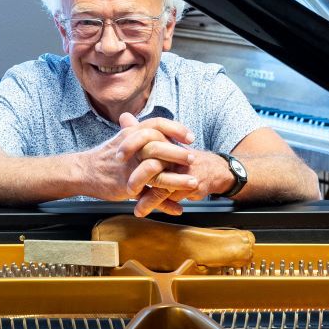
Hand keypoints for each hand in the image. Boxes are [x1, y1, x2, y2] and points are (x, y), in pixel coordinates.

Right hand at [74, 114, 196, 203]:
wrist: (84, 171)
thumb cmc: (105, 155)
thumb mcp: (120, 138)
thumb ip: (133, 129)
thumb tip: (140, 119)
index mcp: (132, 134)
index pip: (157, 124)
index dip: (176, 129)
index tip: (191, 136)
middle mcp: (131, 148)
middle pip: (159, 147)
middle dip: (179, 154)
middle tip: (193, 158)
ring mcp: (129, 168)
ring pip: (157, 173)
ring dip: (178, 180)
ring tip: (193, 183)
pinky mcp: (126, 186)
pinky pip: (149, 196)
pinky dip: (165, 204)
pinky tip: (178, 208)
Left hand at [119, 118, 238, 216]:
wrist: (211, 170)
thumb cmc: (179, 157)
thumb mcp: (162, 142)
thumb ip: (140, 131)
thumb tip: (124, 116)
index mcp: (165, 139)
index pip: (146, 137)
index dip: (131, 145)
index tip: (117, 157)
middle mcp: (174, 152)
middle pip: (153, 164)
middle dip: (137, 178)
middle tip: (126, 189)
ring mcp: (183, 168)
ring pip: (162, 185)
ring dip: (148, 200)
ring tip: (137, 210)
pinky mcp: (192, 183)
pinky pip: (172, 196)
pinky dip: (160, 206)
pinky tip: (147, 211)